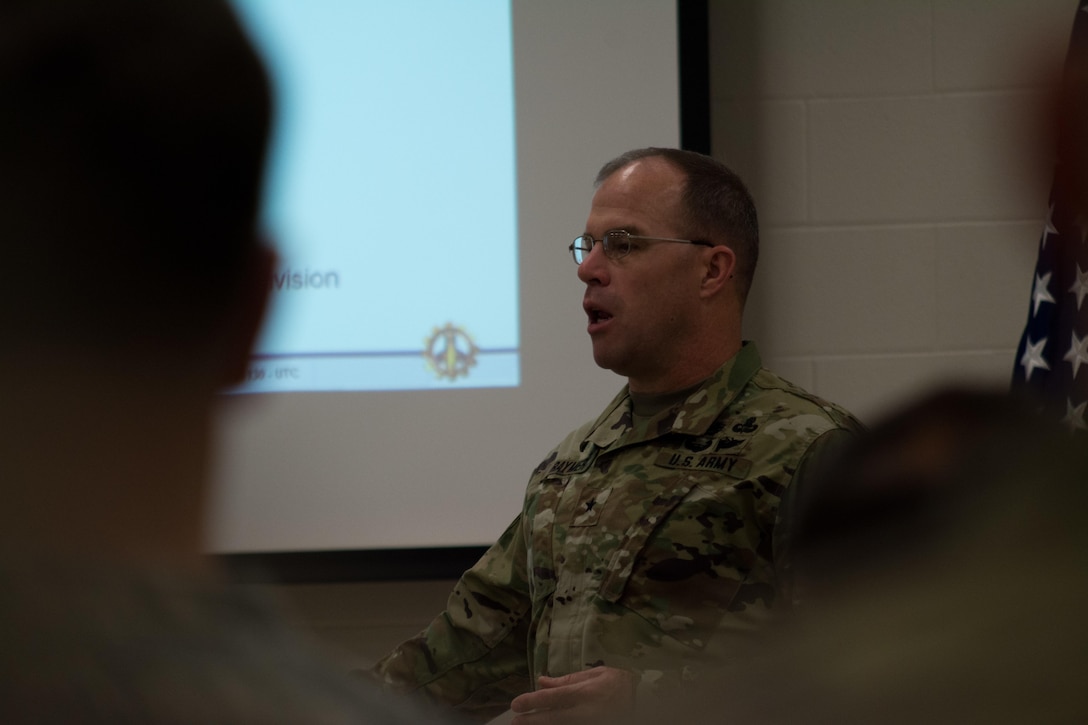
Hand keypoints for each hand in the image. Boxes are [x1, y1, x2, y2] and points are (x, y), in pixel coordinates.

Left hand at [509, 666, 635, 724]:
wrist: (643, 700)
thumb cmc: (617, 683)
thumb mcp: (593, 674)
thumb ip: (566, 680)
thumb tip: (542, 680)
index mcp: (584, 693)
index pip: (553, 698)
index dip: (532, 701)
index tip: (516, 704)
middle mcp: (585, 711)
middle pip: (553, 718)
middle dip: (532, 721)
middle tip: (515, 722)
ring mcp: (589, 723)